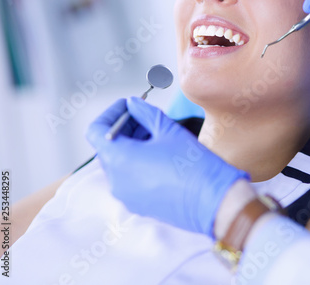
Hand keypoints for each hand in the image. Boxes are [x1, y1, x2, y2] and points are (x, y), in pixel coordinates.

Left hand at [86, 98, 249, 236]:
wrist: (214, 201)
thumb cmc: (193, 166)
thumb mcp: (168, 130)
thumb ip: (145, 113)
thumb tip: (133, 104)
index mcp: (119, 159)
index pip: (96, 131)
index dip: (110, 114)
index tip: (127, 106)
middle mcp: (117, 180)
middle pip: (107, 147)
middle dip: (123, 128)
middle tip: (145, 117)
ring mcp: (127, 195)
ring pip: (118, 164)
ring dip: (130, 146)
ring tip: (156, 136)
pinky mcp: (139, 205)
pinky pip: (129, 180)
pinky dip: (137, 164)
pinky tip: (159, 156)